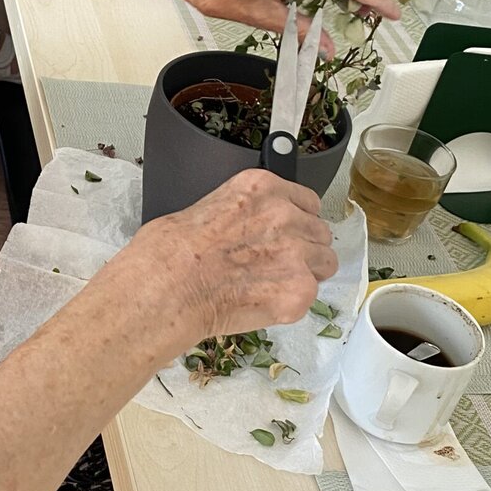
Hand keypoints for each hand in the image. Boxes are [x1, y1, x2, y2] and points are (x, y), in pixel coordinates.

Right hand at [121, 171, 337, 364]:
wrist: (165, 289)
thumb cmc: (169, 253)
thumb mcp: (204, 207)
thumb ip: (243, 213)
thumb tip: (246, 228)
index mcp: (263, 188)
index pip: (308, 201)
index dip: (297, 220)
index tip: (286, 233)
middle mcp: (285, 215)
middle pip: (320, 232)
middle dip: (302, 248)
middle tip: (273, 264)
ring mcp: (296, 253)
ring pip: (325, 263)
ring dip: (304, 273)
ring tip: (270, 284)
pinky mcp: (299, 290)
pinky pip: (310, 295)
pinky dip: (290, 302)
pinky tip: (261, 302)